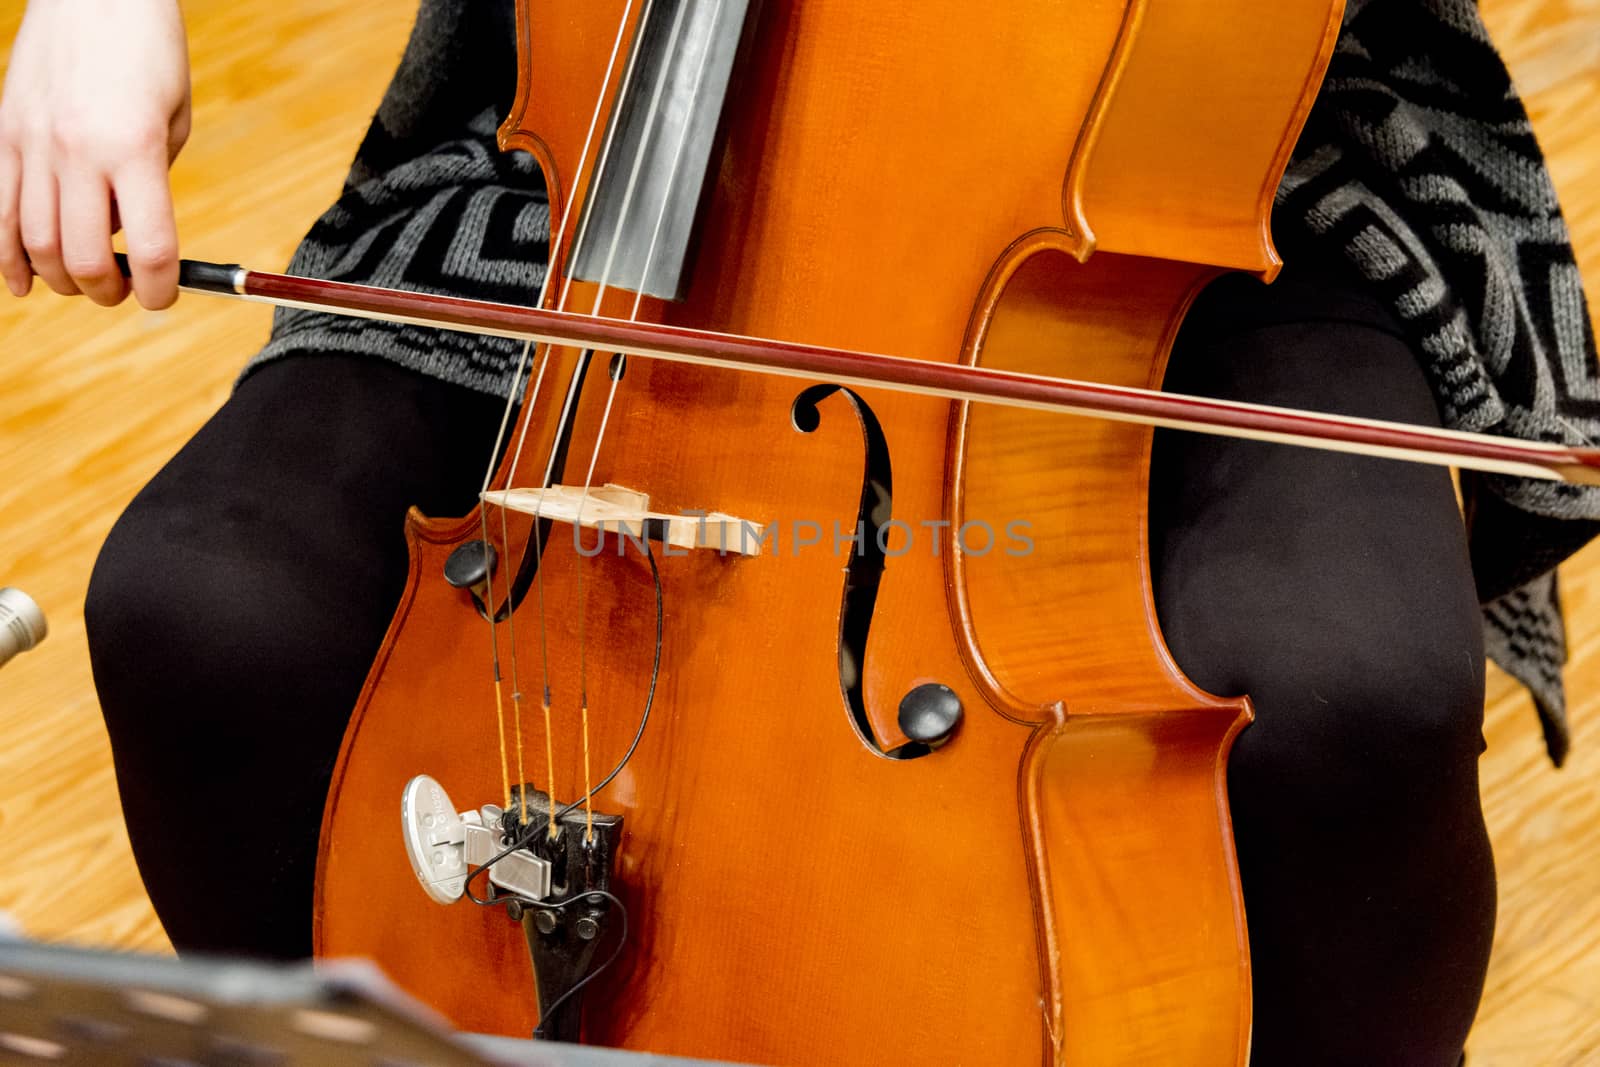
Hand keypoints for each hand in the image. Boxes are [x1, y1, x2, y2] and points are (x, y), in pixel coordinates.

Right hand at [0, 0, 190, 307]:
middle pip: (84, 256)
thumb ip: (153, 182)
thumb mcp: (175, 120)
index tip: (163, 299)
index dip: (160, 291)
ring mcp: (32, 143)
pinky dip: (4, 254)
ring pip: (34, 241)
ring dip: (59, 278)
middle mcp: (79, 151)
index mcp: (135, 149)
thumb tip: (128, 236)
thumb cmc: (148, 53)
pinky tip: (19, 279)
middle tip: (120, 293)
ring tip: (81, 282)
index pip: (152, 249)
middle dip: (105, 291)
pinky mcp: (2, 133)